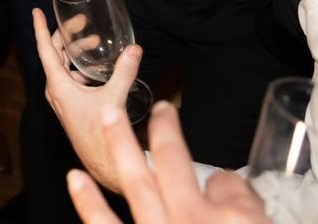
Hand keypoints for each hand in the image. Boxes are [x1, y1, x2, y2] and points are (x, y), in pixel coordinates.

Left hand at [32, 7, 141, 191]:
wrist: (100, 161)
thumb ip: (124, 72)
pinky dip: (81, 67)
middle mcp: (55, 89)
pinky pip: (71, 78)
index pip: (45, 50)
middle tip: (82, 22)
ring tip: (95, 42)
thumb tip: (135, 49)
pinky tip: (98, 67)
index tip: (36, 11)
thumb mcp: (113, 97)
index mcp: (58, 85)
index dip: (40, 29)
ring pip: (64, 66)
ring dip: (76, 51)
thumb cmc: (100, 133)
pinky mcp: (70, 104)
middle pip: (55, 54)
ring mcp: (61, 97)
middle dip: (66, 36)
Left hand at [67, 102, 271, 223]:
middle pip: (160, 170)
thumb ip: (241, 204)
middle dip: (145, 135)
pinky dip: (89, 204)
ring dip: (117, 153)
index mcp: (213, 221)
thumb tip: (221, 178)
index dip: (175, 134)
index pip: (197, 169)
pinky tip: (76, 180)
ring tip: (104, 123)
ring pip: (133, 190)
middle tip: (126, 106)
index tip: (167, 112)